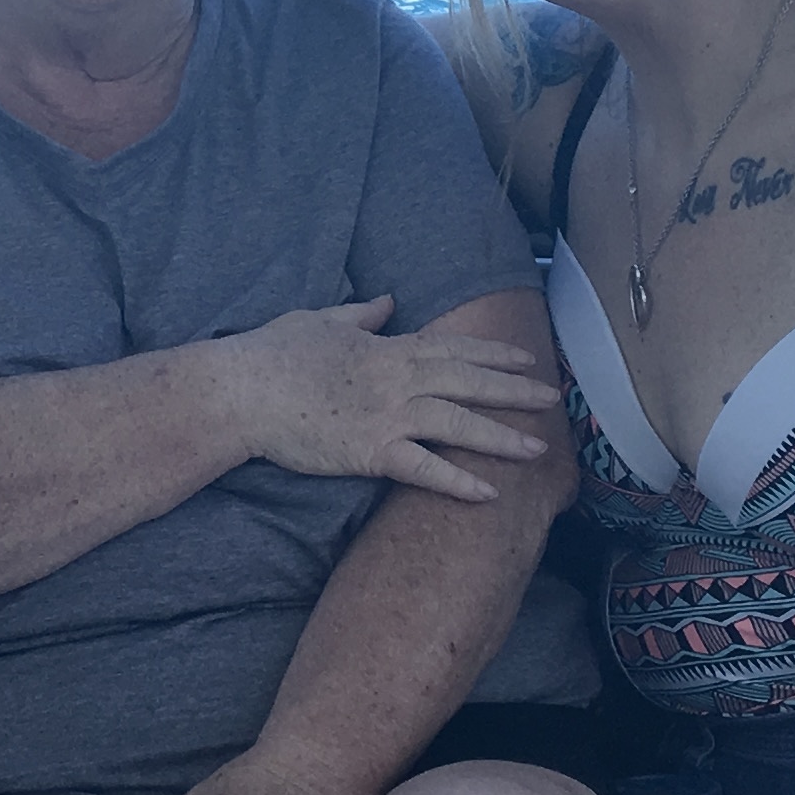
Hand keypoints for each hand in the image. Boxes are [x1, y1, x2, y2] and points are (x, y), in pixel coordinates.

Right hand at [213, 297, 559, 502]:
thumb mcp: (319, 320)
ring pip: (457, 423)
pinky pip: (424, 468)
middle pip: (469, 383)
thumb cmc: (272, 354)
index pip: (453, 349)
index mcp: (387, 348)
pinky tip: (488, 492)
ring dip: (501, 436)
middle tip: (554, 399)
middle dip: (515, 391)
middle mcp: (397, 379)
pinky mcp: (369, 451)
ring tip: (537, 448)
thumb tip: (387, 301)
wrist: (240, 391)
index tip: (526, 358)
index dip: (493, 354)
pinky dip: (458, 481)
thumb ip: (359, 313)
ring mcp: (386, 415)